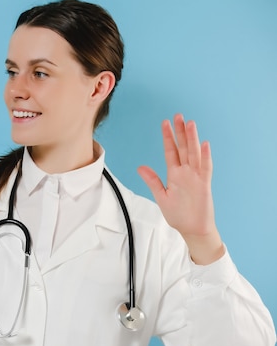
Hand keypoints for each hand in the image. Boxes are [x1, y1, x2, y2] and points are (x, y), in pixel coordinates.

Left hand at [137, 114, 223, 264]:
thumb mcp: (161, 196)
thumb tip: (140, 167)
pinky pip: (205, 169)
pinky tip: (204, 144)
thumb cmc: (178, 214)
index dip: (168, 137)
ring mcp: (196, 178)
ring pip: (194, 154)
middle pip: (183, 148)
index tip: (165, 123)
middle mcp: (186, 173)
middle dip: (181, 132)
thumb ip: (152, 180)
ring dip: (192, 139)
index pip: (171, 151)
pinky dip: (205, 157)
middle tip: (178, 115)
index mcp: (174, 174)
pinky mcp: (204, 186)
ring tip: (190, 124)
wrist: (192, 229)